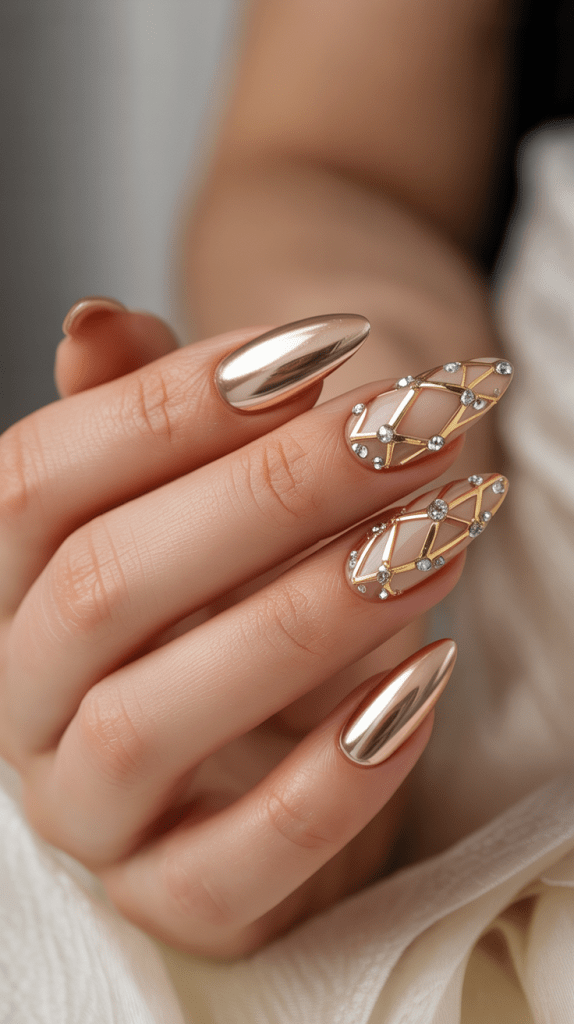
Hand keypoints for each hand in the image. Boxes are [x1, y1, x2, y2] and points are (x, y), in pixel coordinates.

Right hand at [0, 302, 506, 956]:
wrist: (278, 735)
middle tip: (406, 430)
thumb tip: (92, 321)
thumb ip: (144, 417)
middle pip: (103, 585)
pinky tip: (427, 680)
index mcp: (6, 589)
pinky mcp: (177, 897)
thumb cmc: (237, 590)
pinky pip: (234, 865)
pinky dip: (336, 776)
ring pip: (150, 720)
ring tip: (432, 540)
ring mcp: (88, 812)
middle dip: (269, 492)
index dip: (166, 404)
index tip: (315, 347)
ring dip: (306, 618)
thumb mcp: (196, 496)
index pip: (34, 482)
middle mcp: (20, 701)